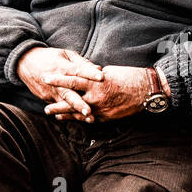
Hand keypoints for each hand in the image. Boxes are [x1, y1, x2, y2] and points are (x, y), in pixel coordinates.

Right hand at [17, 46, 103, 120]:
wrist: (25, 63)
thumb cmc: (49, 57)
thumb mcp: (65, 54)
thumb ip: (82, 62)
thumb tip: (99, 68)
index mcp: (63, 67)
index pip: (78, 70)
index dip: (90, 73)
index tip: (102, 77)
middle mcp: (57, 81)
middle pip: (70, 93)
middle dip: (80, 103)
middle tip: (90, 111)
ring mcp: (52, 92)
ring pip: (66, 104)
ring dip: (78, 112)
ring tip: (90, 119)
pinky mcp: (47, 98)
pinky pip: (60, 107)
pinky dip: (70, 114)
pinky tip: (80, 120)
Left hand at [43, 65, 162, 121]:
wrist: (147, 91)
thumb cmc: (129, 77)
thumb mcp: (109, 72)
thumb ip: (94, 77)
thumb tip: (84, 76)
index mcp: (96, 83)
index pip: (72, 80)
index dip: (58, 79)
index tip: (45, 78)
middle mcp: (96, 98)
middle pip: (72, 102)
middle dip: (57, 105)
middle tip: (45, 108)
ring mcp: (101, 110)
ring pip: (79, 114)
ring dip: (65, 115)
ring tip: (54, 115)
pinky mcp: (107, 117)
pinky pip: (90, 119)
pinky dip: (80, 118)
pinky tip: (72, 119)